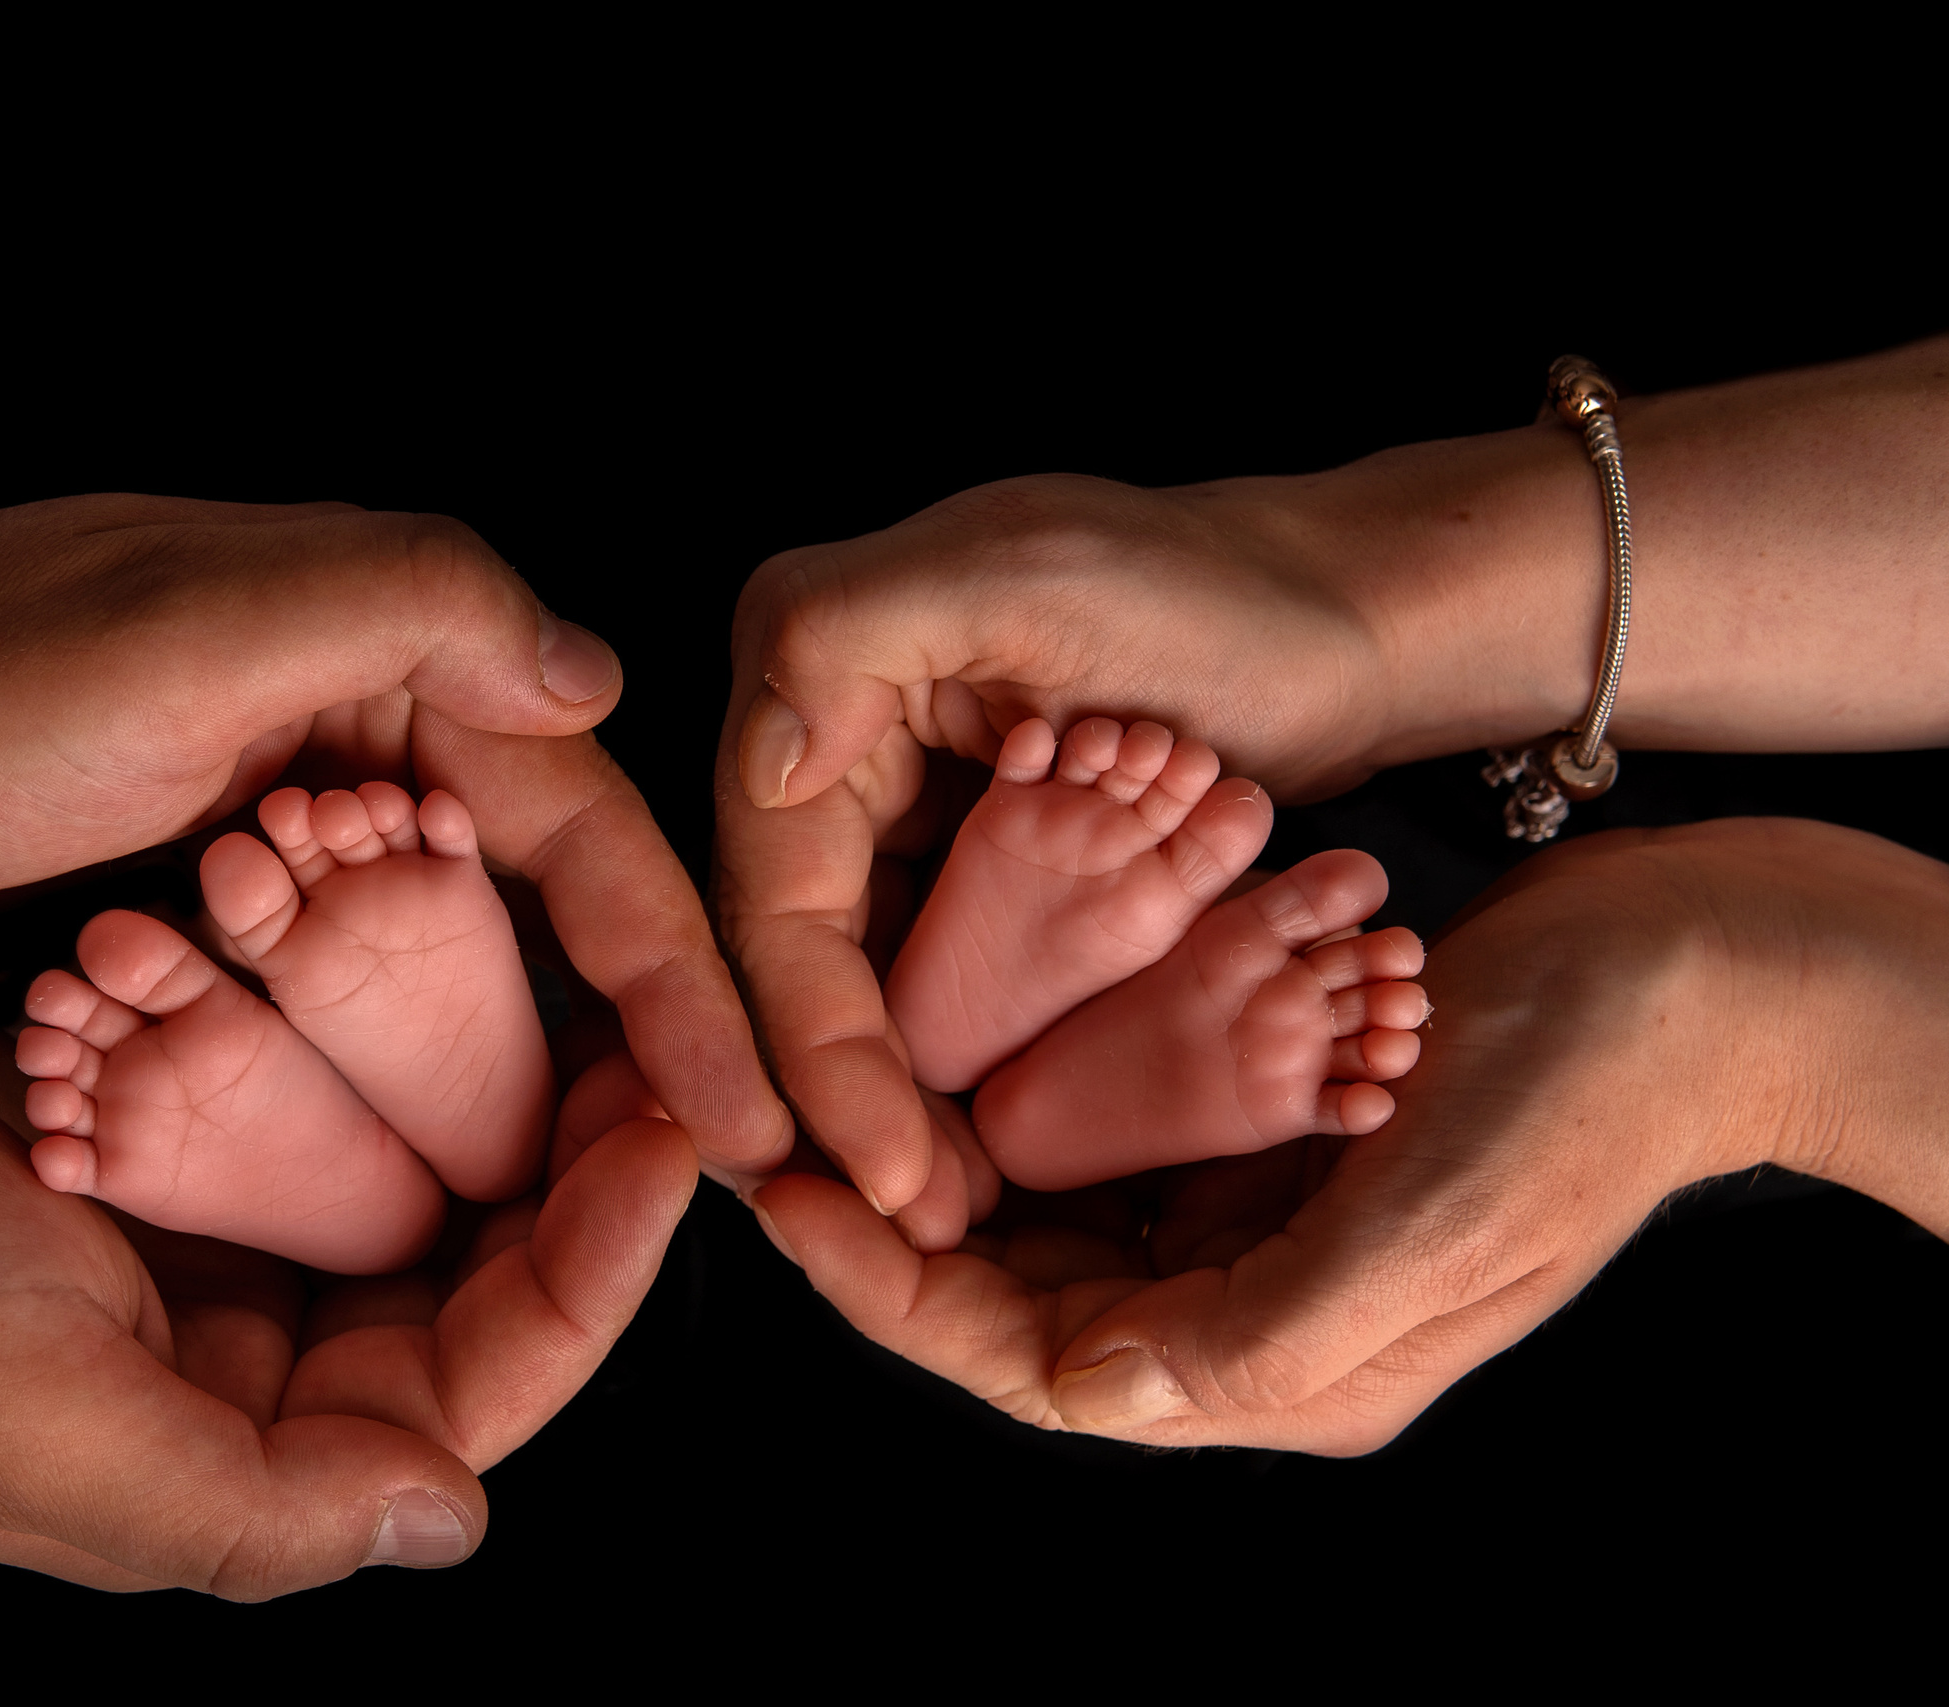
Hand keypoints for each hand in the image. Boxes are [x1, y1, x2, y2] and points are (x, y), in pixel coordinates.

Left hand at [0, 484, 785, 1172]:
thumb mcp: (179, 624)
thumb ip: (410, 609)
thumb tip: (602, 675)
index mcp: (382, 648)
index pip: (584, 829)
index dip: (680, 978)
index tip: (749, 1118)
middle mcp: (354, 728)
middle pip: (547, 905)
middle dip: (639, 1040)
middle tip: (713, 1185)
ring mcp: (282, 815)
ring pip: (461, 960)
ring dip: (535, 1071)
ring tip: (610, 1203)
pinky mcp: (215, 894)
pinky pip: (361, 999)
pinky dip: (416, 1075)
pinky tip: (454, 1164)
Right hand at [0, 934, 698, 1594]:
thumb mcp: (29, 1420)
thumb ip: (245, 1503)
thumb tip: (451, 1523)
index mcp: (228, 1446)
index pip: (473, 1382)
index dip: (590, 1278)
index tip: (673, 1152)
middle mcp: (242, 1352)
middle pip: (470, 1271)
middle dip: (575, 1170)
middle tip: (669, 1050)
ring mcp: (212, 1228)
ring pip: (415, 1167)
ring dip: (501, 1085)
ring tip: (598, 983)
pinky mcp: (178, 1119)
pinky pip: (328, 1079)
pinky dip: (391, 1026)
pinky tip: (460, 946)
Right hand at [713, 472, 1405, 1218]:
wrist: (1342, 612)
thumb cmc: (1203, 578)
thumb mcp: (1013, 575)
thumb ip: (846, 640)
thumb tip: (756, 769)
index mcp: (812, 689)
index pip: (781, 908)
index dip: (816, 1050)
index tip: (879, 1171)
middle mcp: (840, 757)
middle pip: (816, 962)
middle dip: (855, 1098)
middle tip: (918, 1220)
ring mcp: (915, 813)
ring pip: (882, 983)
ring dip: (915, 1096)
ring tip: (959, 1213)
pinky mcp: (993, 856)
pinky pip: (957, 975)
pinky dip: (982, 1055)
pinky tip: (1002, 1146)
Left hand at [750, 819, 1948, 1450]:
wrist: (1713, 972)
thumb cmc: (1589, 1095)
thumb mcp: (1429, 1224)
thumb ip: (1256, 1332)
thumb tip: (1088, 1396)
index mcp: (1278, 1362)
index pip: (1027, 1352)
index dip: (889, 1289)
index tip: (780, 1201)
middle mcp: (1250, 1307)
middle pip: (1014, 1286)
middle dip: (887, 1217)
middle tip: (763, 1125)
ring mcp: (1257, 1217)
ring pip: (1050, 1204)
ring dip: (941, 1146)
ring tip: (823, 1072)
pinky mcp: (1268, 1130)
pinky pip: (1112, 1124)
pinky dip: (1029, 1084)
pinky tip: (949, 1018)